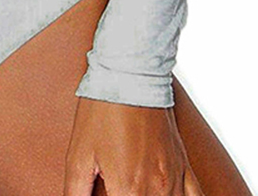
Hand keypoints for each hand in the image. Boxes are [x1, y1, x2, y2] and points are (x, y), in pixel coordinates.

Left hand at [64, 98, 202, 195]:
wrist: (130, 73)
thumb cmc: (103, 111)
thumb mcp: (77, 157)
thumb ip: (75, 193)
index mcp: (129, 190)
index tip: (104, 194)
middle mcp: (157, 189)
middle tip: (114, 190)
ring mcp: (173, 177)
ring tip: (134, 191)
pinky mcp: (182, 163)